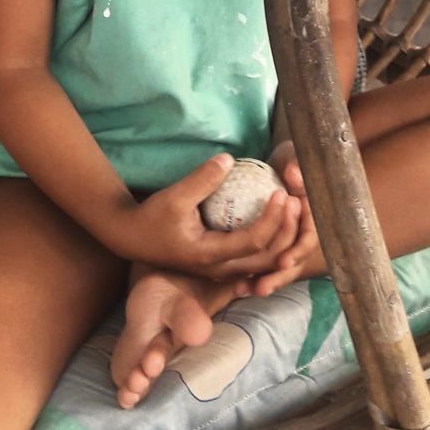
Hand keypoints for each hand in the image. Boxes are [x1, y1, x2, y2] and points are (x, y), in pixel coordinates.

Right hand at [112, 154, 302, 281]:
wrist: (134, 238)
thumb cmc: (152, 217)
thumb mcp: (174, 196)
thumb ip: (202, 179)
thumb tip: (229, 159)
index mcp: (210, 256)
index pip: (253, 242)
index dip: (273, 219)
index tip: (281, 193)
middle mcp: (220, 269)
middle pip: (268, 258)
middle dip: (287, 231)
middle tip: (296, 200)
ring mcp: (222, 270)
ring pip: (265, 262)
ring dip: (283, 237)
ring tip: (292, 207)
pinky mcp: (223, 264)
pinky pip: (256, 257)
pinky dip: (272, 241)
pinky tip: (279, 218)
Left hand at [246, 140, 319, 296]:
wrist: (288, 164)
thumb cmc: (292, 157)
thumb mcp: (293, 155)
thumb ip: (296, 163)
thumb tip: (293, 174)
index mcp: (313, 213)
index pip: (310, 237)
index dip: (298, 250)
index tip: (283, 261)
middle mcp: (303, 231)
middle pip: (294, 259)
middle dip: (279, 276)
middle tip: (261, 287)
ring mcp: (289, 240)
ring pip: (281, 266)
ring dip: (267, 280)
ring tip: (248, 292)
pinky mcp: (275, 245)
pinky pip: (266, 265)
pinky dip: (255, 276)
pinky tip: (239, 288)